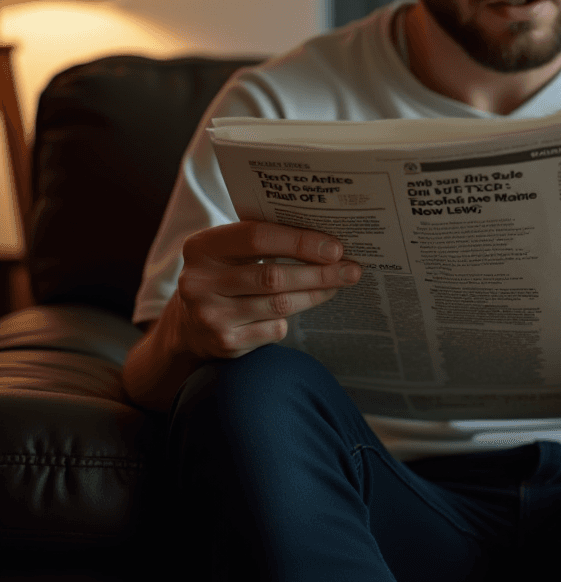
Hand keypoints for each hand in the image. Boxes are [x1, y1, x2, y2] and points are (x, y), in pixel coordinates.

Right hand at [175, 220, 360, 359]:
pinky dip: (291, 318)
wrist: (189, 323)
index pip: (258, 237)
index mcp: (203, 247)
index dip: (300, 242)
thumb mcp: (231, 249)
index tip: (334, 247)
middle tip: (351, 270)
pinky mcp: (224, 343)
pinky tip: (301, 306)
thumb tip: (327, 240)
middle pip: (273, 277)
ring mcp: (210, 316)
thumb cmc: (226, 273)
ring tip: (337, 285)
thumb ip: (266, 239)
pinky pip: (274, 329)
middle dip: (319, 273)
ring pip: (279, 305)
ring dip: (315, 294)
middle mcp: (200, 282)